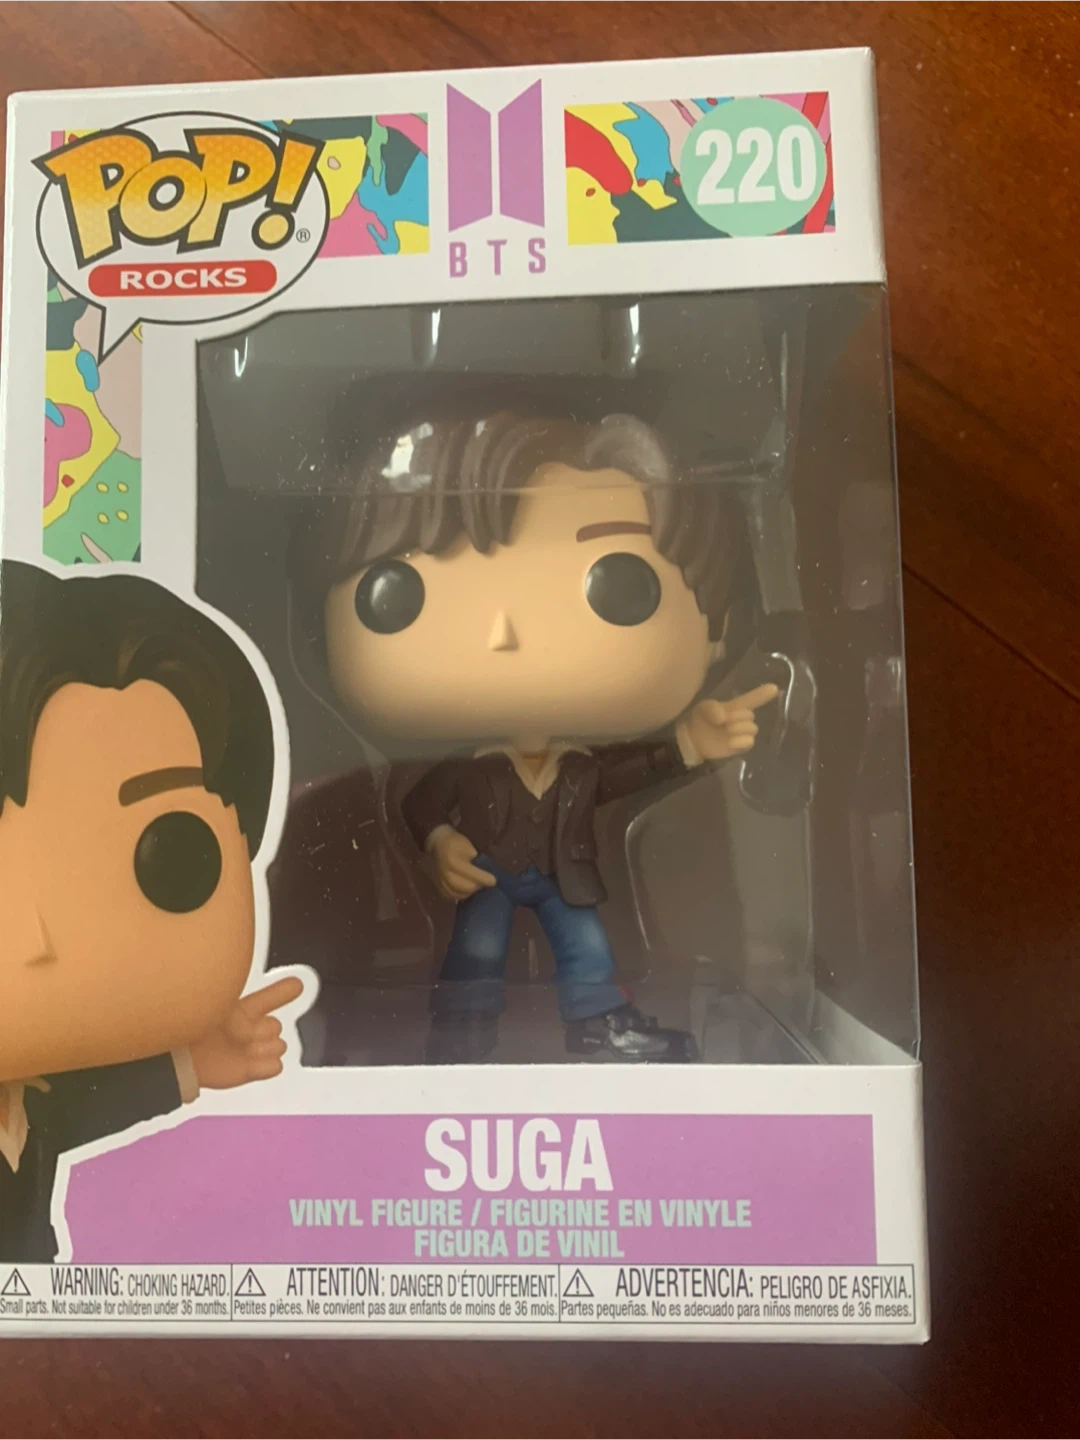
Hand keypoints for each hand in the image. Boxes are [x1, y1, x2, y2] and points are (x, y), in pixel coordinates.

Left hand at [188, 976, 303, 1090]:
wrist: (181, 1060)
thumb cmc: (193, 1030)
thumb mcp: (217, 1011)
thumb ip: (239, 1013)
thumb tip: (253, 1027)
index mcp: (242, 1010)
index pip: (270, 997)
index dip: (284, 991)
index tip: (297, 985)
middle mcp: (250, 1029)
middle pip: (277, 1026)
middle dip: (263, 1029)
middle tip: (240, 1033)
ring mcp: (252, 1050)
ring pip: (279, 1046)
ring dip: (263, 1047)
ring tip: (242, 1050)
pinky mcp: (252, 1070)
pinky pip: (276, 1066)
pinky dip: (265, 1065)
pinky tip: (249, 1062)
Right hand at [429, 827, 497, 901]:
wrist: (436, 845)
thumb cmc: (454, 843)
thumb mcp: (465, 843)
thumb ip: (474, 855)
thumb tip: (481, 865)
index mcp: (453, 862)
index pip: (472, 875)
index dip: (484, 879)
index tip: (494, 881)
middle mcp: (446, 875)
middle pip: (466, 888)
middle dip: (479, 886)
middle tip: (486, 883)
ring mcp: (441, 883)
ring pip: (460, 895)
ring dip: (471, 892)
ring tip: (477, 886)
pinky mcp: (439, 888)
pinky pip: (452, 897)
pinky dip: (462, 895)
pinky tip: (468, 890)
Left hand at [684, 683, 779, 762]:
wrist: (693, 740)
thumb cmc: (701, 720)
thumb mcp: (704, 708)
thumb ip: (713, 708)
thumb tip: (723, 718)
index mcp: (736, 706)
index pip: (753, 699)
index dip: (763, 694)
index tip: (775, 688)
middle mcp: (743, 718)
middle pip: (750, 715)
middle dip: (736, 717)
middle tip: (721, 721)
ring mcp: (743, 732)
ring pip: (752, 728)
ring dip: (737, 728)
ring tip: (724, 730)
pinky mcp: (742, 746)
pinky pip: (750, 741)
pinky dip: (740, 741)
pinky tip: (730, 741)